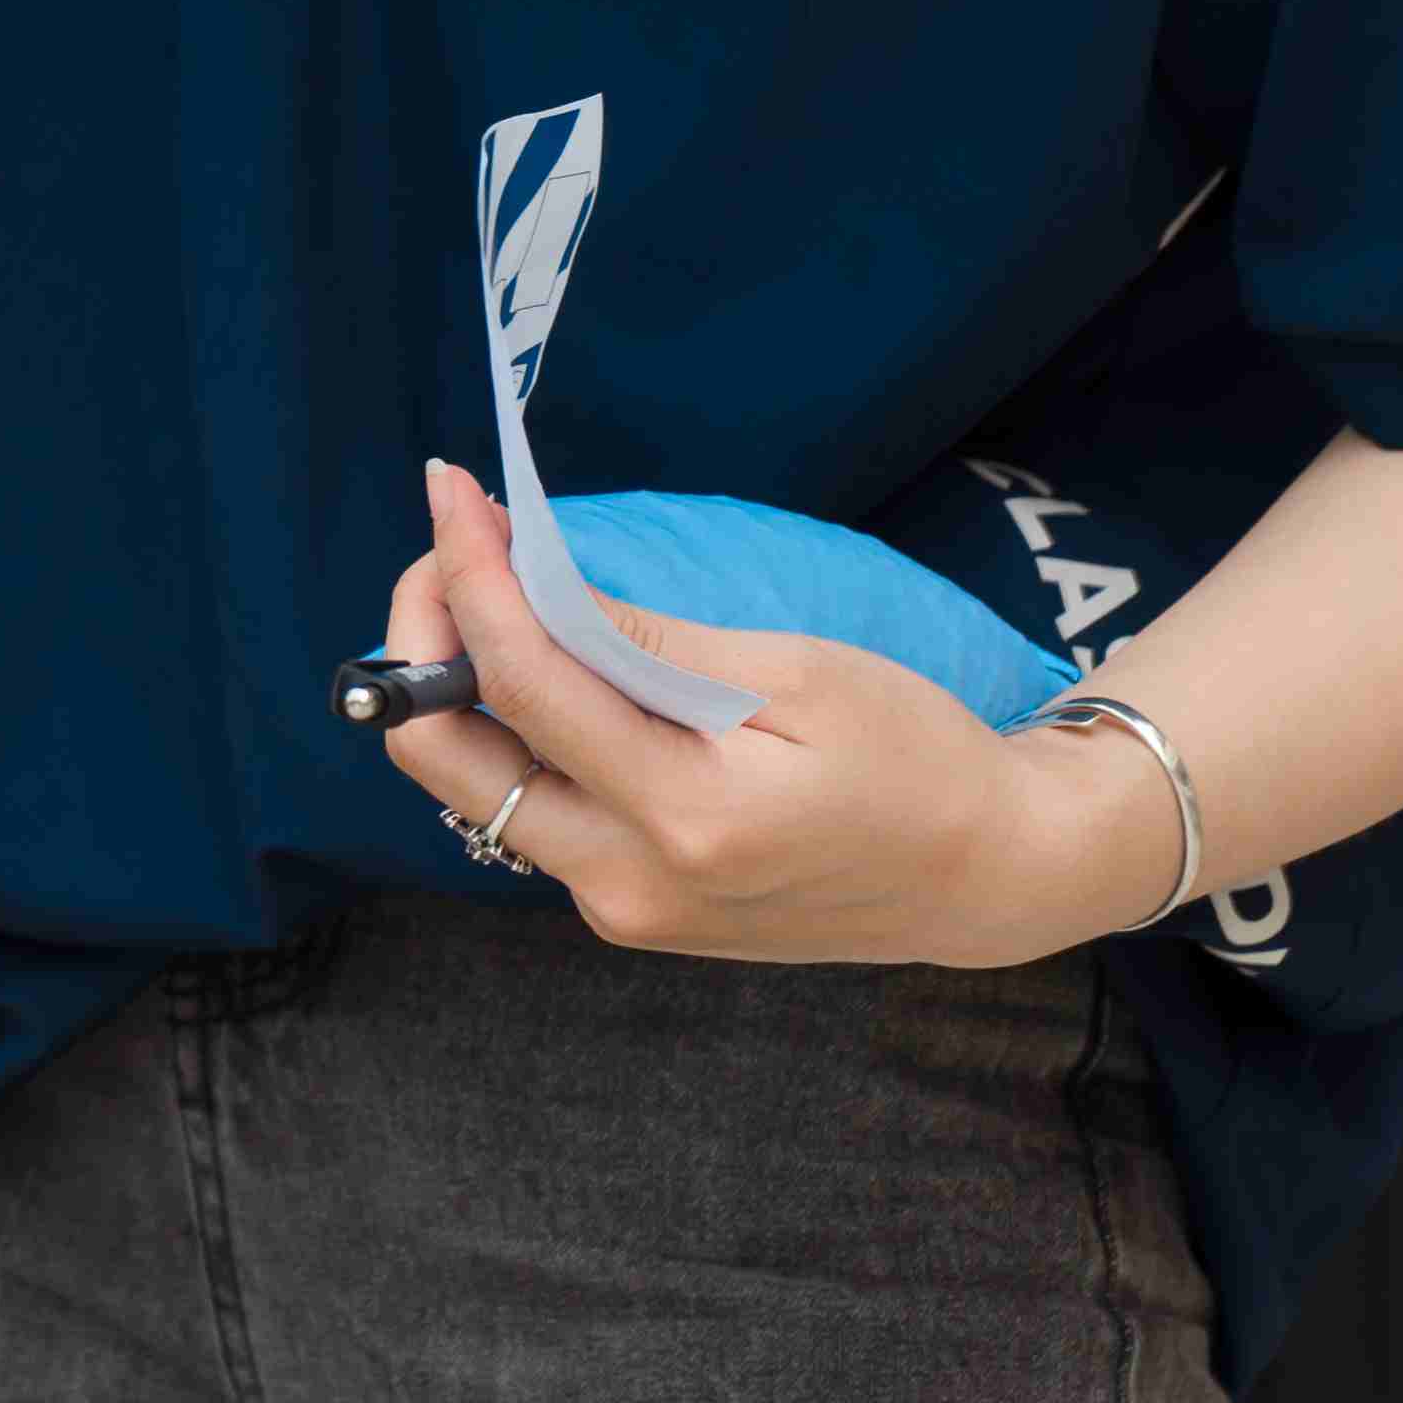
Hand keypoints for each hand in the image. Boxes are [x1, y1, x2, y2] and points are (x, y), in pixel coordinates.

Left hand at [365, 459, 1151, 969]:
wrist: (983, 876)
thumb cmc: (916, 756)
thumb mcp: (797, 671)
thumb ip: (647, 640)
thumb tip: (531, 580)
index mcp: (685, 817)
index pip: (521, 681)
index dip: (470, 573)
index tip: (451, 489)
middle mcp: (628, 882)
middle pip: (444, 760)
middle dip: (419, 642)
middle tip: (457, 551)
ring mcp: (621, 910)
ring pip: (473, 792)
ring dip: (457, 690)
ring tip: (496, 595)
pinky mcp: (627, 913)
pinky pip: (529, 815)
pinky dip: (515, 736)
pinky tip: (549, 671)